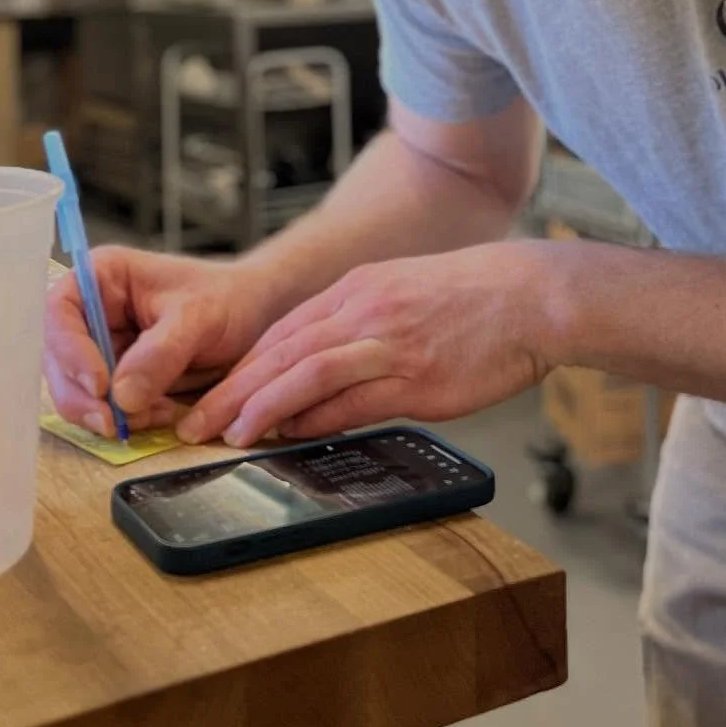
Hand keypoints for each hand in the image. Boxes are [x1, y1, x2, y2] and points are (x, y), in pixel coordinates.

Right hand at [44, 246, 278, 437]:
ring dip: (103, 413)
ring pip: (75, 389)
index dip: (69, 350)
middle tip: (112, 423)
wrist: (252, 319)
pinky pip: (101, 407)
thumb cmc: (227, 299)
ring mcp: (100, 348)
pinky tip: (159, 415)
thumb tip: (122, 396)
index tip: (99, 385)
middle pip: (57, 358)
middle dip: (81, 396)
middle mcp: (92, 312)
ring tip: (154, 414)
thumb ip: (161, 351)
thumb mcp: (200, 317)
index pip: (60, 311)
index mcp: (102, 277)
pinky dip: (123, 421)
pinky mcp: (115, 379)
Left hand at [177, 241, 559, 447]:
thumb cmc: (473, 299)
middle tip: (195, 421)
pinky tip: (291, 436)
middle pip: (281, 351)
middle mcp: (364, 311)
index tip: (212, 392)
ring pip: (307, 373)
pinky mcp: (417, 379)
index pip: (282, 331)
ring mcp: (389, 344)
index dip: (241, 366)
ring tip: (230, 434)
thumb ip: (357, 327)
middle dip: (232, 389)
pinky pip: (354, 401)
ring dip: (261, 406)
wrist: (530, 297)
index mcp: (357, 290)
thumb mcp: (402, 294)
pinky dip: (317, 420)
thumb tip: (317, 370)